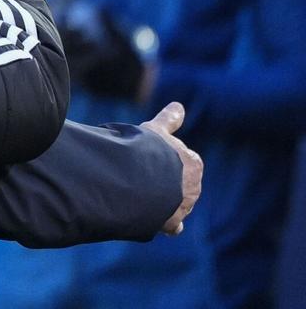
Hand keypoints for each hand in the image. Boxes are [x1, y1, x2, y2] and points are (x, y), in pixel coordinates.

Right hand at [140, 102, 202, 234]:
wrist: (138, 181)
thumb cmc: (147, 151)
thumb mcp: (155, 130)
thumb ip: (169, 119)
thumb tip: (179, 105)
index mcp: (192, 162)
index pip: (188, 162)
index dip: (172, 161)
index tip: (162, 160)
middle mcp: (193, 185)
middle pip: (181, 184)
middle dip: (167, 181)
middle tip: (143, 173)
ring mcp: (184, 205)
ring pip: (176, 203)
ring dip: (164, 201)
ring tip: (140, 193)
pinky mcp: (172, 222)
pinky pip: (173, 225)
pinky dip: (168, 224)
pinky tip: (157, 222)